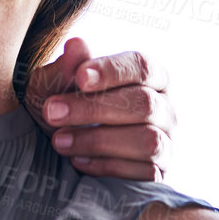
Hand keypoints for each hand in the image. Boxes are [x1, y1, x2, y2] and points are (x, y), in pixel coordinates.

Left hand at [25, 37, 175, 180]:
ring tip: (59, 140)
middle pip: (144, 103)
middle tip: (52, 112)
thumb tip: (75, 45)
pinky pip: (141, 172)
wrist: (65, 148)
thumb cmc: (68, 105)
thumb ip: (69, 67)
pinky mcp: (157, 174)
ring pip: (147, 140)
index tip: (78, 77)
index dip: (111, 71)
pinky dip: (106, 166)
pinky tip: (77, 160)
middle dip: (95, 108)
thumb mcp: (58, 85)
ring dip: (98, 140)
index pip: (141, 66)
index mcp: (151, 76)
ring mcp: (166, 142)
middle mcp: (165, 107)